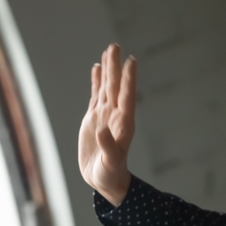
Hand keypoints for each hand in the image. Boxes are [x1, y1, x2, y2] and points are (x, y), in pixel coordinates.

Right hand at [78, 43, 136, 205]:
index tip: (132, 61)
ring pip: (106, 87)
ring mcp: (105, 115)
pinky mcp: (93, 119)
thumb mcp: (110, 163)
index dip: (128, 80)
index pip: (127, 97)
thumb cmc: (111, 174)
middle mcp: (115, 116)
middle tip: (115, 46)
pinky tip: (97, 68)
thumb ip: (109, 147)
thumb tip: (102, 131)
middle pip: (116, 87)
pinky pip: (96, 95)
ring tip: (108, 50)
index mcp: (123, 124)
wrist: (104, 180)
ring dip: (108, 70)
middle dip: (116, 67)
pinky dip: (96, 82)